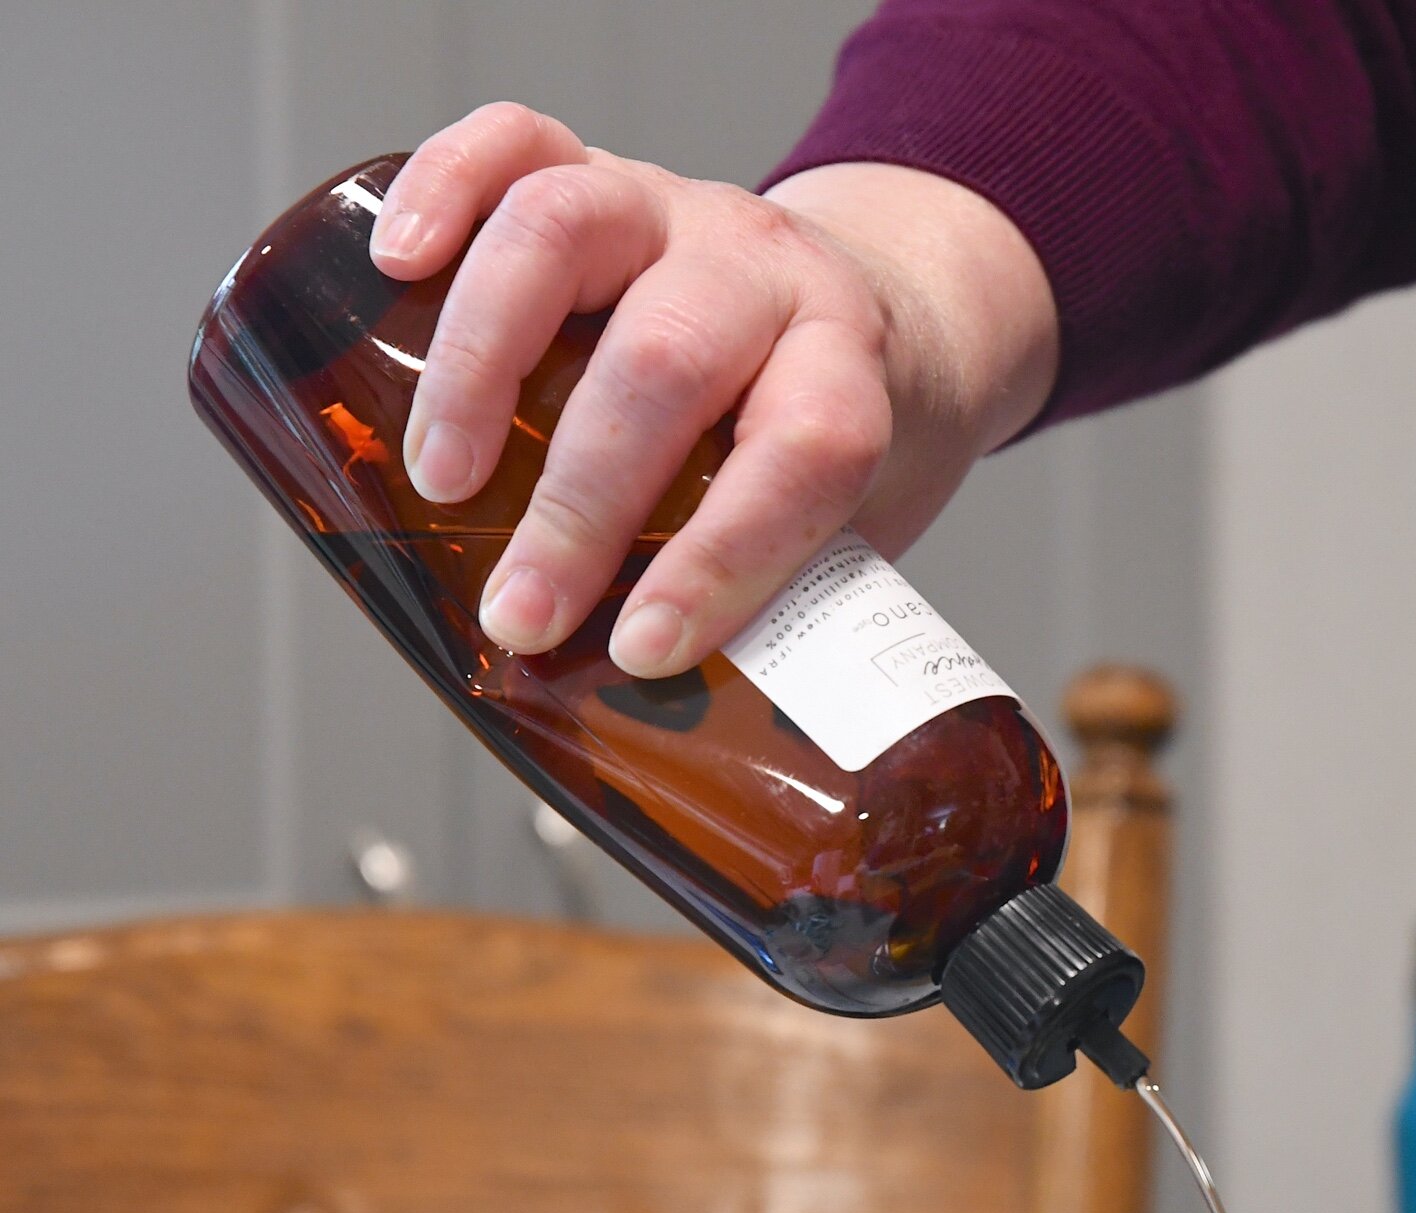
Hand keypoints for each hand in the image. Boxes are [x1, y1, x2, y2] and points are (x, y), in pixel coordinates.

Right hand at [371, 102, 1058, 676]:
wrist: (884, 313)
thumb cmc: (848, 436)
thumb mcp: (852, 525)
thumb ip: (768, 604)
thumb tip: (647, 733)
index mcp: (847, 366)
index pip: (804, 450)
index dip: (727, 556)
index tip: (649, 648)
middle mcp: (765, 272)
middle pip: (669, 360)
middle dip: (580, 501)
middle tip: (521, 612)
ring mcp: (676, 210)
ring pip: (571, 232)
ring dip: (485, 360)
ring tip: (439, 475)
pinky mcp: (601, 176)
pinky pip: (517, 144)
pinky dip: (446, 187)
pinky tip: (400, 264)